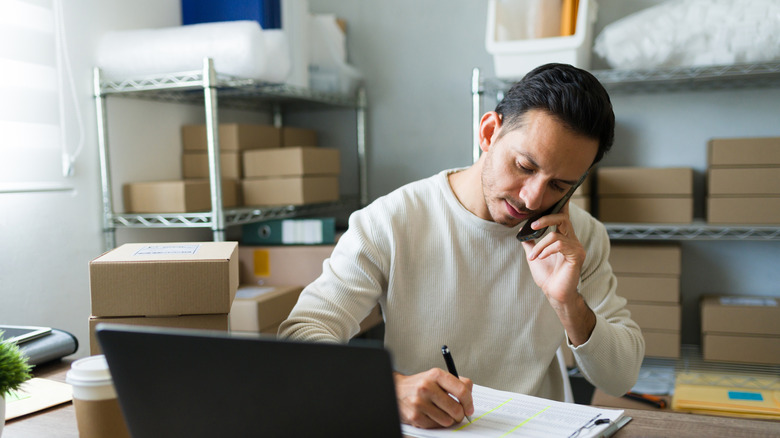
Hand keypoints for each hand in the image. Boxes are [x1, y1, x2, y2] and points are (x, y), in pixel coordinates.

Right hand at [393, 368, 473, 428]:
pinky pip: (436, 426)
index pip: (461, 390)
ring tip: (441, 413)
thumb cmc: (420, 384)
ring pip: (447, 420)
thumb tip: (470, 394)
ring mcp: (419, 402)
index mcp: (435, 375)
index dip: (469, 402)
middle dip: (459, 414)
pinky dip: (436, 423)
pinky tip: (430, 415)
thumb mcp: (436, 377)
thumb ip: (456, 382)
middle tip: (457, 413)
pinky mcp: (415, 416)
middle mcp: (426, 387)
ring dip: (447, 420)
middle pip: (456, 408)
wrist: (397, 390)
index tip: (469, 408)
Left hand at [520, 203, 594, 344]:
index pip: (563, 216)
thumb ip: (530, 242)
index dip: (560, 204)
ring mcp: (576, 247)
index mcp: (564, 237)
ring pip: (556, 235)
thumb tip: (521, 230)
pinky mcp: (577, 256)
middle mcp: (573, 240)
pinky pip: (559, 245)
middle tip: (532, 226)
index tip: (550, 197)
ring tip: (533, 256)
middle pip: (562, 218)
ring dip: (540, 246)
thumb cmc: (546, 275)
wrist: (553, 293)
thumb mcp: (534, 254)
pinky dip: (546, 250)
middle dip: (545, 219)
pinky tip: (540, 258)